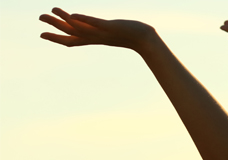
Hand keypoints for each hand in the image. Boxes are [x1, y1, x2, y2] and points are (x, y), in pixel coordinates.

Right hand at [39, 7, 155, 51]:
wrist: (146, 40)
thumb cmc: (130, 35)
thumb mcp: (110, 32)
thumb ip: (100, 30)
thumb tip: (95, 28)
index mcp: (94, 39)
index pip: (72, 40)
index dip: (56, 38)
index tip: (42, 35)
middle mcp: (96, 37)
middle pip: (71, 34)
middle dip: (54, 26)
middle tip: (40, 17)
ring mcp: (103, 33)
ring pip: (80, 27)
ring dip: (64, 19)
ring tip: (52, 9)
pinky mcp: (111, 27)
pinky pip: (95, 24)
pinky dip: (84, 20)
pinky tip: (73, 15)